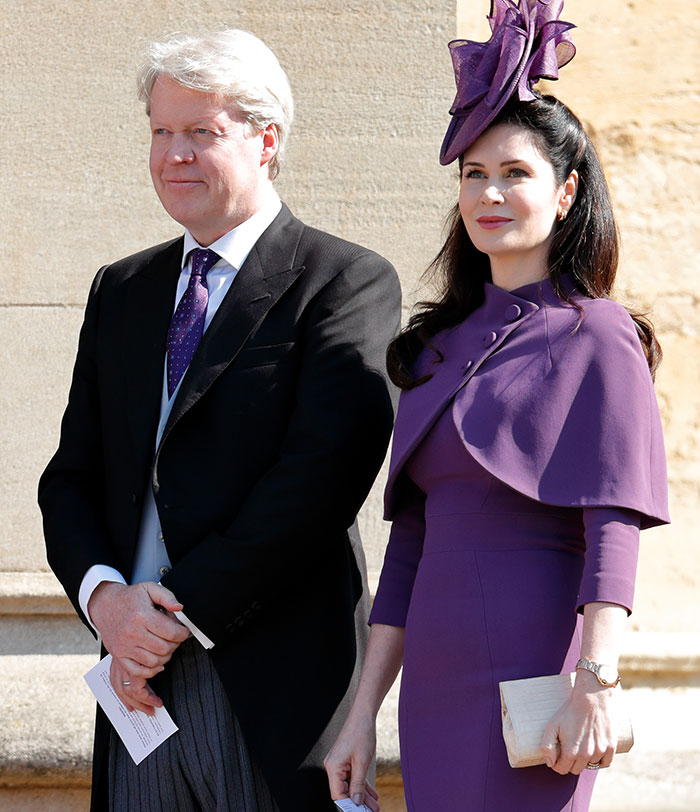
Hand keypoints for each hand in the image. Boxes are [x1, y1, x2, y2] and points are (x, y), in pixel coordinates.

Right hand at [88, 581, 189, 709]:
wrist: (105, 605)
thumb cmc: (129, 598)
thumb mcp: (149, 588)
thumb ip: (167, 596)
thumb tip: (179, 607)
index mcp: (142, 616)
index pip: (171, 633)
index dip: (183, 633)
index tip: (183, 630)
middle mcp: (132, 633)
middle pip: (164, 648)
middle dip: (175, 644)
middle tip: (175, 638)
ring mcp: (125, 647)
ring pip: (154, 661)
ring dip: (165, 656)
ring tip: (166, 646)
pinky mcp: (119, 656)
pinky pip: (138, 671)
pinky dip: (150, 670)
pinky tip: (156, 661)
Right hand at [324, 713, 379, 811]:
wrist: (363, 715)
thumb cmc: (361, 734)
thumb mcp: (362, 762)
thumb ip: (358, 784)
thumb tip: (356, 802)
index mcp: (333, 767)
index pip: (338, 794)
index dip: (350, 806)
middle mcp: (333, 766)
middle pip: (344, 791)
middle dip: (359, 802)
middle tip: (372, 810)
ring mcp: (339, 763)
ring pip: (350, 785)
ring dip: (362, 795)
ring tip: (375, 805)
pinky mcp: (346, 761)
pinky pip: (353, 777)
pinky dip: (362, 785)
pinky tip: (372, 794)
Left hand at [541, 670, 617, 774]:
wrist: (591, 698)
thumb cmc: (570, 711)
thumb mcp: (552, 725)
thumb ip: (547, 746)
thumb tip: (550, 763)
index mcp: (571, 752)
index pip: (562, 769)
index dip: (557, 763)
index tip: (557, 756)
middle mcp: (586, 755)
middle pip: (575, 769)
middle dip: (570, 762)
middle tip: (569, 748)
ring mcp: (600, 752)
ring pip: (590, 765)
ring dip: (584, 759)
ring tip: (581, 744)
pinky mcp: (611, 747)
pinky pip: (605, 763)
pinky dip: (599, 760)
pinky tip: (594, 750)